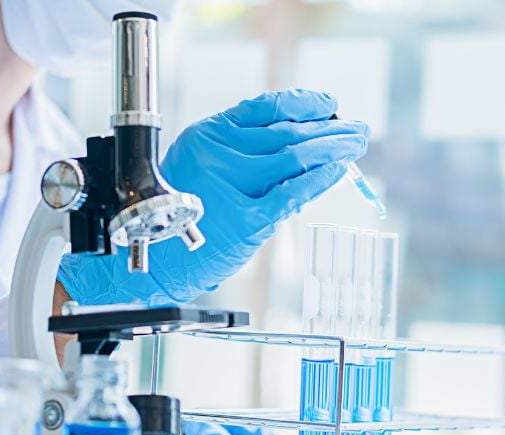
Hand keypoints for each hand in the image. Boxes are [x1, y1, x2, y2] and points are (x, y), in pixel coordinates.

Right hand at [56, 89, 368, 305]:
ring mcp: (232, 185)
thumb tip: (292, 150)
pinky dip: (319, 180)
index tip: (327, 105)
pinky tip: (337, 170)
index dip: (302, 104)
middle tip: (355, 129)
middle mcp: (218, 153)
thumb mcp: (197, 172)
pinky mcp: (246, 219)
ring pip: (294, 157)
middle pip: (286, 132)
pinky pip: (291, 192)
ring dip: (332, 149)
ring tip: (354, 144)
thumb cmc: (174, 219)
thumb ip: (237, 158)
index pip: (264, 108)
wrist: (148, 260)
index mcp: (206, 135)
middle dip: (328, 129)